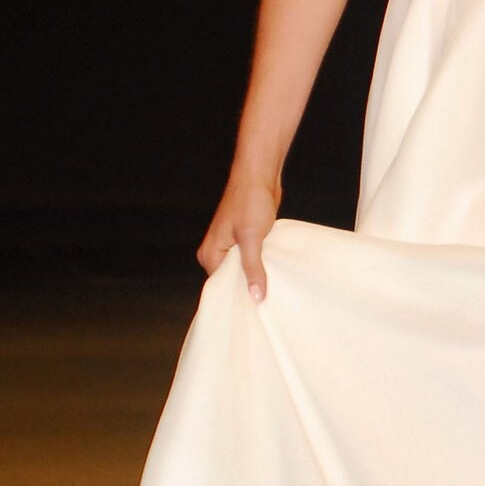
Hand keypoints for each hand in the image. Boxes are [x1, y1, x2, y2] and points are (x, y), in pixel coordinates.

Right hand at [198, 161, 280, 298]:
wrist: (259, 175)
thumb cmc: (250, 201)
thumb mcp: (251, 238)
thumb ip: (252, 268)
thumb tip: (255, 297)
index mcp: (210, 253)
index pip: (222, 286)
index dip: (239, 297)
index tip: (256, 310)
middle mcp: (216, 252)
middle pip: (232, 280)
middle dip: (249, 287)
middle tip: (267, 302)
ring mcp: (230, 246)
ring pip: (243, 269)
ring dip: (257, 275)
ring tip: (272, 290)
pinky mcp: (244, 240)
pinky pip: (251, 259)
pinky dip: (261, 265)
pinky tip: (274, 273)